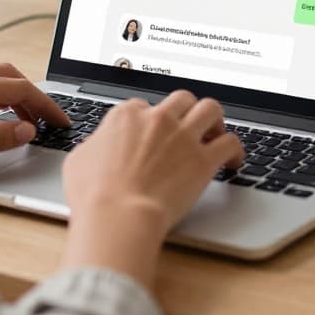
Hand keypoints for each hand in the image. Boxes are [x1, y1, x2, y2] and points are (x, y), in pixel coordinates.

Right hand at [59, 90, 243, 286]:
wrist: (118, 216)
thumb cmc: (94, 194)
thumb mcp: (79, 160)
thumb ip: (94, 145)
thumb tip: (97, 145)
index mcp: (126, 116)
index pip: (143, 106)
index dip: (148, 120)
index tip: (152, 133)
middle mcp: (158, 119)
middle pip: (182, 98)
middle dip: (186, 110)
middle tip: (188, 125)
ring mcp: (183, 137)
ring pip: (211, 109)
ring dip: (215, 119)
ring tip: (215, 133)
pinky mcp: (203, 160)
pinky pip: (230, 142)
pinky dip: (235, 150)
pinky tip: (233, 161)